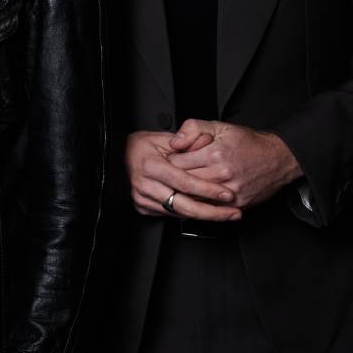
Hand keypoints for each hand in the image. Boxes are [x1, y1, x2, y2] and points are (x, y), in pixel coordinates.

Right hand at [125, 130, 240, 221]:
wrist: (120, 155)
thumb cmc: (142, 145)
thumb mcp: (165, 137)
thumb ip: (187, 140)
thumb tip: (206, 142)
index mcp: (151, 166)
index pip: (185, 182)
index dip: (208, 190)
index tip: (227, 194)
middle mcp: (145, 185)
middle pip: (184, 205)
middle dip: (212, 212)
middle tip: (233, 213)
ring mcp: (142, 198)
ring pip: (179, 213)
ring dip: (204, 216)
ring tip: (226, 215)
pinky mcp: (142, 207)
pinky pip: (170, 214)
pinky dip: (189, 214)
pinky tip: (205, 212)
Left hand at [166, 119, 302, 210]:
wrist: (279, 158)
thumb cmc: (250, 143)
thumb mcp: (220, 126)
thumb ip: (193, 129)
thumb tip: (174, 143)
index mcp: (214, 154)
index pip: (176, 163)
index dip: (171, 161)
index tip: (172, 160)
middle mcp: (222, 174)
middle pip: (183, 182)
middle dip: (175, 178)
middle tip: (175, 174)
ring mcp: (229, 192)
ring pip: (194, 197)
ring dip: (187, 192)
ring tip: (186, 184)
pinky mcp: (236, 204)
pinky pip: (210, 207)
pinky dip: (202, 202)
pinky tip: (200, 195)